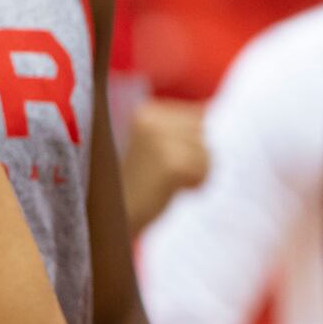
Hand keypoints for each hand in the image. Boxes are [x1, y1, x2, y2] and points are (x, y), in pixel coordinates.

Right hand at [122, 99, 209, 232]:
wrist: (113, 216)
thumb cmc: (137, 184)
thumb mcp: (156, 148)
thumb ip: (179, 128)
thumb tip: (208, 107)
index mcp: (145, 112)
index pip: (193, 117)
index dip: (192, 144)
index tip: (171, 163)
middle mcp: (150, 120)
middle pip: (201, 132)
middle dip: (197, 156)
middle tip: (173, 176)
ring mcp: (159, 140)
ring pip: (206, 150)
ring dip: (198, 171)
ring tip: (173, 183)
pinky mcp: (169, 163)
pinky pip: (203, 167)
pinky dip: (198, 182)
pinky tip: (178, 189)